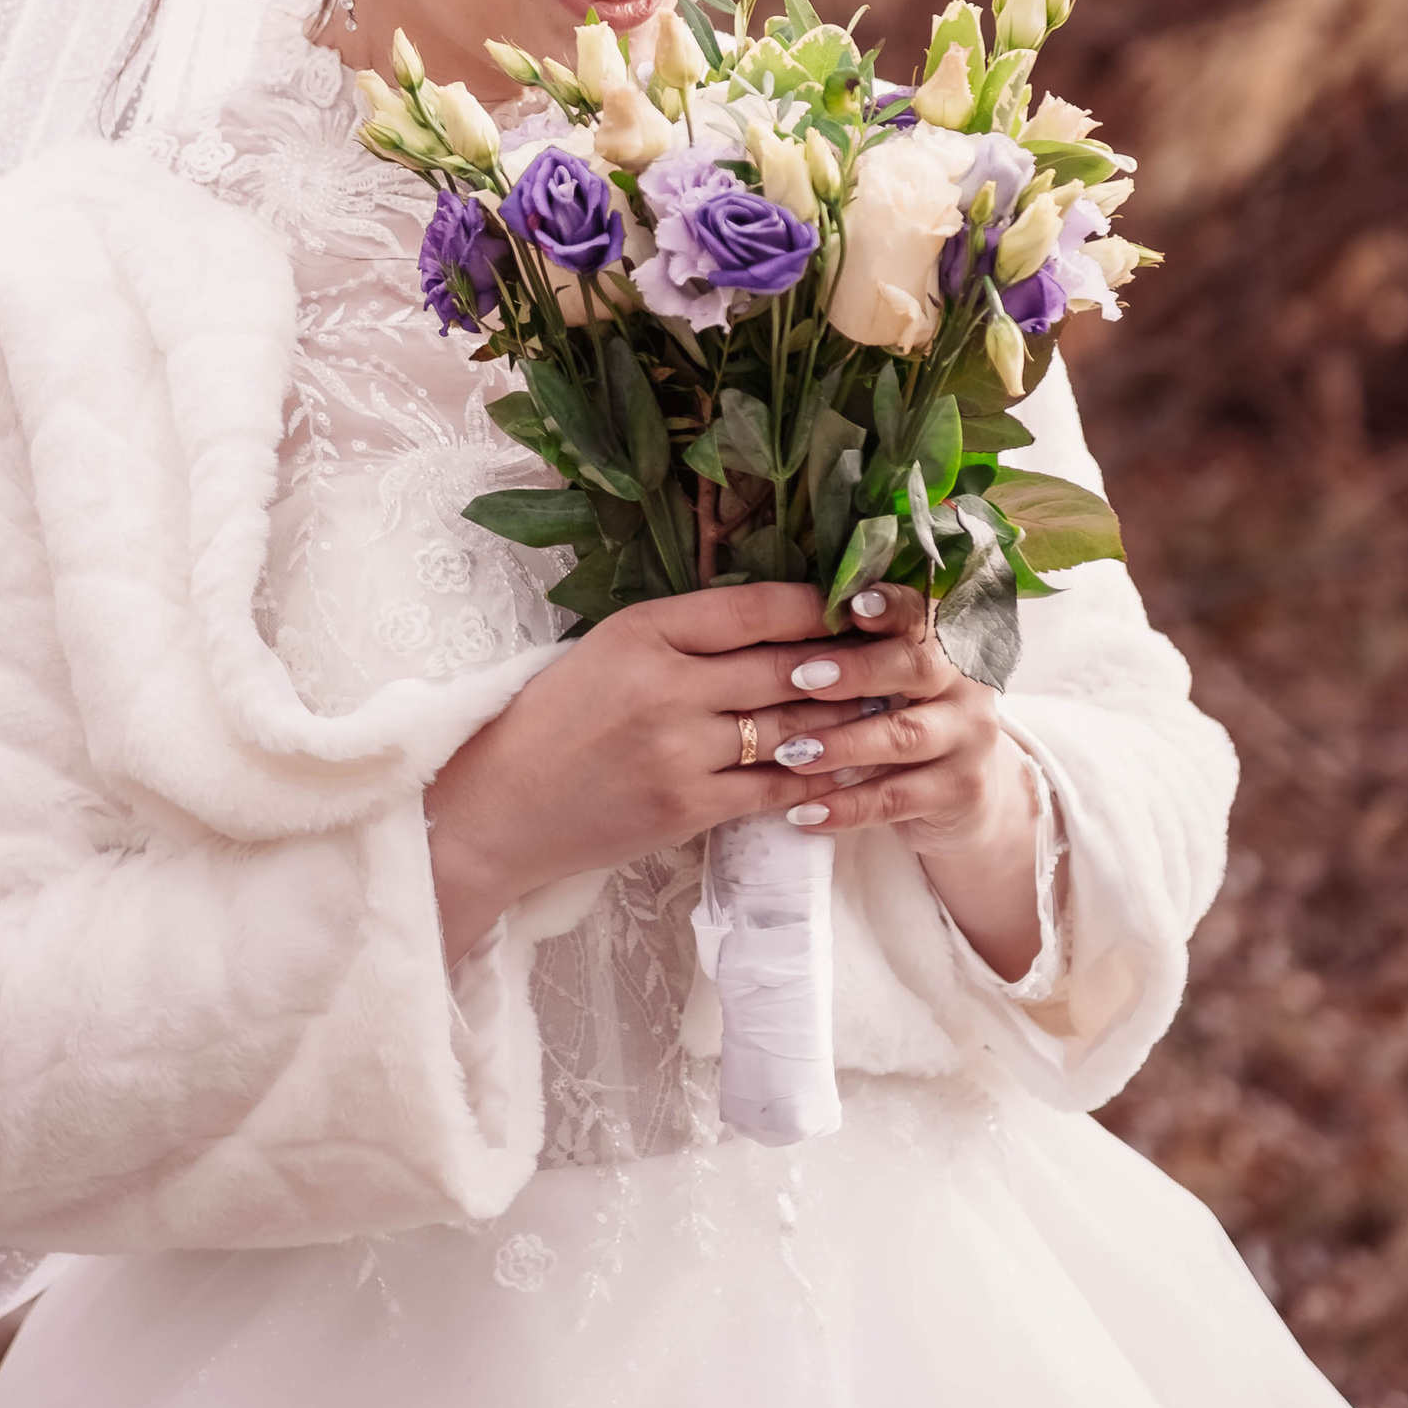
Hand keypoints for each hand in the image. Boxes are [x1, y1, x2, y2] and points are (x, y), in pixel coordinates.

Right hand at [422, 582, 1044, 981]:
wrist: (496, 807)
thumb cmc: (552, 720)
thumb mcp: (607, 648)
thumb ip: (684, 632)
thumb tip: (774, 615)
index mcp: (644, 629)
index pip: (758, 605)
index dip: (823, 603)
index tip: (869, 599)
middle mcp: (666, 683)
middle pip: (789, 666)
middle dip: (856, 661)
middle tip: (912, 652)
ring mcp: (679, 750)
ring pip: (794, 730)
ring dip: (852, 722)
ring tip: (900, 709)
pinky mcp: (685, 808)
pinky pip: (775, 791)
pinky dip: (820, 782)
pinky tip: (856, 773)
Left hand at [797, 588, 1046, 982]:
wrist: (963, 795)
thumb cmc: (898, 715)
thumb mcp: (886, 676)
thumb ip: (849, 645)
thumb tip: (770, 613)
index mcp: (943, 638)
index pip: (919, 610)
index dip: (888, 605)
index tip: (849, 605)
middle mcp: (965, 681)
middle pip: (918, 666)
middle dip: (858, 670)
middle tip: (802, 677)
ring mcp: (969, 738)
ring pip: (904, 735)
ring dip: (844, 744)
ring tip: (792, 753)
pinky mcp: (960, 791)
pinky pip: (898, 799)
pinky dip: (848, 807)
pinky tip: (804, 814)